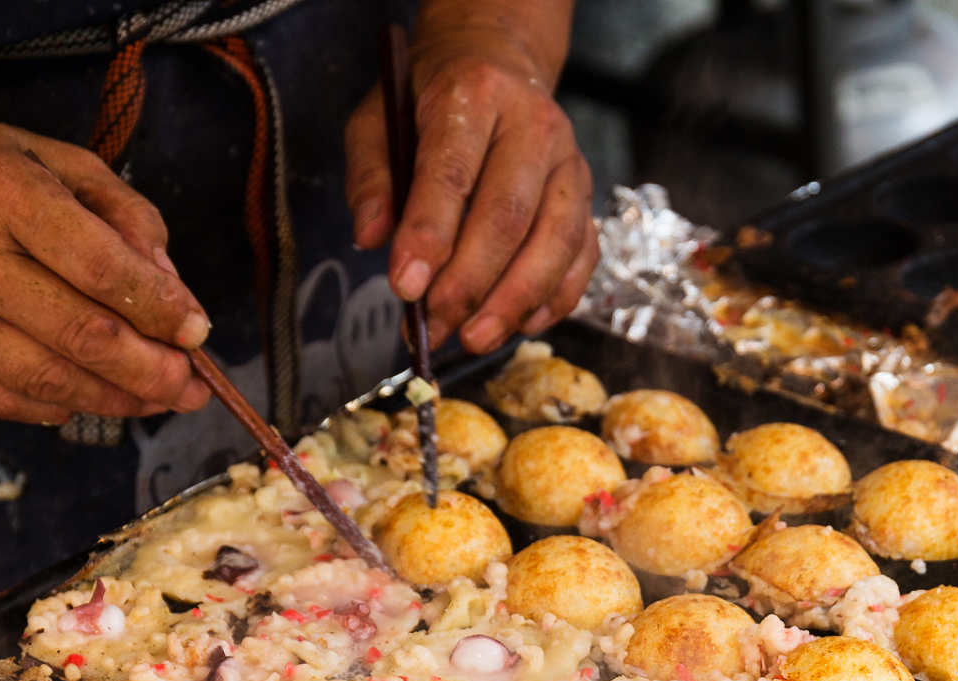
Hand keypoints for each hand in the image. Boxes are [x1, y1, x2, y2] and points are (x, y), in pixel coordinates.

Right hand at [0, 108, 212, 423]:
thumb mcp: (63, 164)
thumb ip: (129, 221)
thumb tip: (174, 300)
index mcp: (2, 193)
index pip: (101, 269)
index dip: (160, 310)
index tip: (198, 334)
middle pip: (81, 337)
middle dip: (152, 372)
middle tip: (191, 388)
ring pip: (48, 381)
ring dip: (116, 401)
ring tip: (157, 399)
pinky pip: (6, 402)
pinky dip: (61, 407)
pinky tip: (94, 398)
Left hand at [345, 13, 595, 354]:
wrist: (497, 63)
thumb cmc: (430, 101)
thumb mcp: (379, 120)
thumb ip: (370, 177)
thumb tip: (372, 238)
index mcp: (474, 95)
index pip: (452, 174)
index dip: (429, 236)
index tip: (405, 287)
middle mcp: (533, 125)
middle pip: (508, 216)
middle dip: (470, 283)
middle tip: (437, 328)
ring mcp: (569, 161)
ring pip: (556, 241)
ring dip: (515, 301)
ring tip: (475, 339)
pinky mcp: (586, 195)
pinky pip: (583, 255)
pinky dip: (555, 297)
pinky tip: (520, 324)